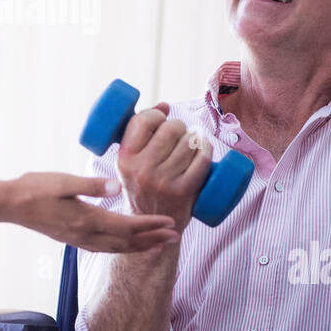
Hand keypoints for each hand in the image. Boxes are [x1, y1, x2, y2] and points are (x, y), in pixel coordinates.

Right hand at [2, 171, 179, 251]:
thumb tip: (118, 187)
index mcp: (87, 219)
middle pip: (126, 242)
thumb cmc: (35, 187)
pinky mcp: (72, 239)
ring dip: (139, 247)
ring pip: (116, 248)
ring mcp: (78, 240)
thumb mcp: (64, 180)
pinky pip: (104, 248)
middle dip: (152, 240)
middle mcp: (85, 235)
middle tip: (175, 236)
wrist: (10, 204)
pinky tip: (126, 245)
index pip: (127, 226)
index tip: (170, 222)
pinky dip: (122, 248)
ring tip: (158, 244)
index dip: (150, 225)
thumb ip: (92, 185)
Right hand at [115, 102, 212, 231]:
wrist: (152, 225)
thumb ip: (141, 132)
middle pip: (170, 129)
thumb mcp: (131, 161)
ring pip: (188, 142)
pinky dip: (206, 149)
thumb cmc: (142, 184)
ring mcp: (163, 182)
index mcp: (124, 159)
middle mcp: (142, 170)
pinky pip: (202, 160)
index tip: (160, 119)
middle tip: (178, 134)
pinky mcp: (184, 191)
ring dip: (194, 137)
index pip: (142, 121)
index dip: (156, 114)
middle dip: (178, 126)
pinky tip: (203, 148)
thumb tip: (165, 105)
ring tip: (190, 143)